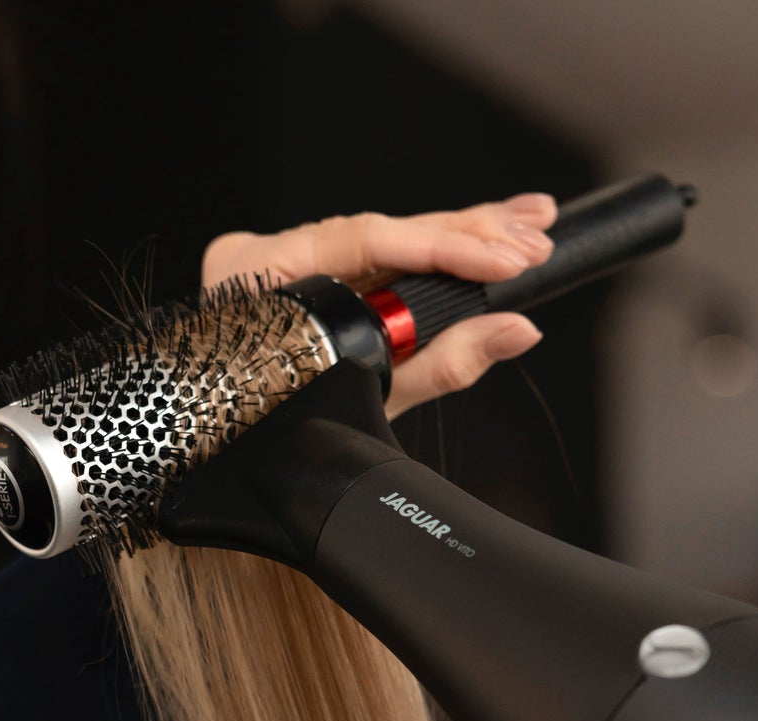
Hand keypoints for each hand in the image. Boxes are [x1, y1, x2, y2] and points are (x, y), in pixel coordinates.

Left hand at [202, 195, 555, 419]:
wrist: (223, 455)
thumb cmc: (276, 428)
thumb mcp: (369, 398)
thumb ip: (442, 362)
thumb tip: (516, 331)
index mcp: (255, 273)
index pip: (363, 241)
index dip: (443, 250)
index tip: (503, 263)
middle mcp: (268, 256)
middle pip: (382, 232)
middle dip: (469, 235)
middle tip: (533, 240)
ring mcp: (289, 262)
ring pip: (387, 238)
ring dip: (465, 233)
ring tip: (529, 228)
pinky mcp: (313, 273)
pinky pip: (377, 255)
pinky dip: (435, 250)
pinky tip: (487, 231)